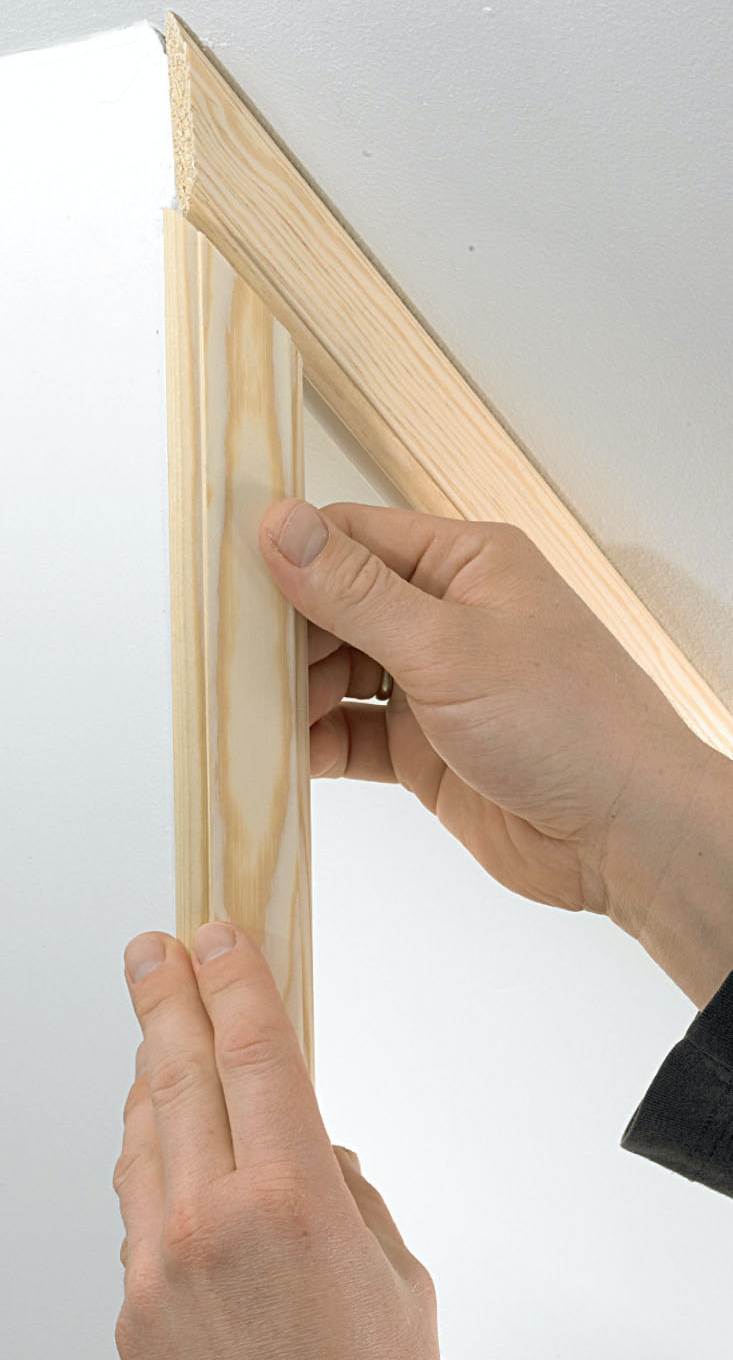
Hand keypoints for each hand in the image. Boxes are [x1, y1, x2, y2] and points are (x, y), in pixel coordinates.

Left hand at [113, 922, 447, 1359]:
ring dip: (151, 1077)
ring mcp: (158, 1265)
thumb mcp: (398, 1283)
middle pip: (180, 1074)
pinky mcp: (131, 1311)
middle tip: (152, 951)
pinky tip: (158, 1148)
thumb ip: (350, 1200)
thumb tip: (313, 1159)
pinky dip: (146, 1163)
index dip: (233, 980)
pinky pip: (132, 1210)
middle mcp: (211, 1218)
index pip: (254, 1051)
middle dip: (164, 998)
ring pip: (143, 1136)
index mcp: (291, 1199)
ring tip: (157, 1040)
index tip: (216, 936)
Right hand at [259, 500, 731, 1005]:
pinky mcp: (425, 750)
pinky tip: (278, 755)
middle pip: (336, 607)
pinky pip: (352, 734)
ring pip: (337, 674)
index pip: (353, 538)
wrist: (624, 834)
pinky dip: (314, 743)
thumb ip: (356, 591)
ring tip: (248, 713)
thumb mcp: (448, 646)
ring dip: (292, 693)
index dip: (289, 554)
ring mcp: (435, 686)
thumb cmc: (570, 724)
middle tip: (229, 661)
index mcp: (466, 563)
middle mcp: (448, 618)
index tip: (226, 580)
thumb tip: (281, 525)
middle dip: (284, 634)